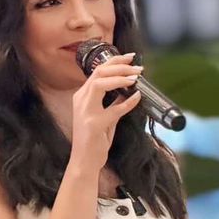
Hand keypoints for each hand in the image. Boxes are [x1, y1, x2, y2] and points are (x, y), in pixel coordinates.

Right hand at [70, 52, 142, 173]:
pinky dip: (128, 102)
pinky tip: (137, 97)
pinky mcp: (94, 125)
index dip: (115, 61)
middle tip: (137, 67)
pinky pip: (114, 109)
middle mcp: (81, 100)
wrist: (84, 161)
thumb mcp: (105, 117)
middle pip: (98, 73)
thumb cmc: (94, 140)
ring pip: (100, 84)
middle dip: (119, 66)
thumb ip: (113, 103)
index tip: (131, 57)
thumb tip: (129, 91)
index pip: (98, 71)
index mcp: (82, 96)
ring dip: (120, 79)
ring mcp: (86, 112)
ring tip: (135, 78)